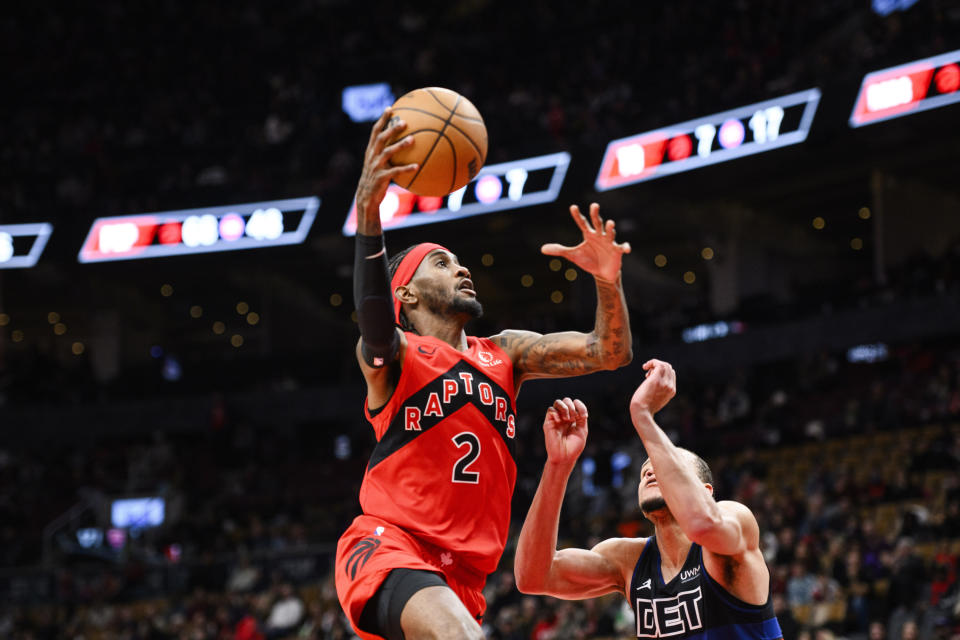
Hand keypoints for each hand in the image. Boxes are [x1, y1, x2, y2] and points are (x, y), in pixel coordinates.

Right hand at [355, 108, 418, 226]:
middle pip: (381, 138)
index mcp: (371, 151)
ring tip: (413, 139)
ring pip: (387, 152)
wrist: (366, 198)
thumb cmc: (377, 179)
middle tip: (404, 122)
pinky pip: (395, 171)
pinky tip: (418, 166)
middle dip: (391, 129)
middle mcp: (372, 157)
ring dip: (400, 145)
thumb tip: (406, 144)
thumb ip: (388, 153)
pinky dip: (406, 168)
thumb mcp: (379, 164)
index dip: (382, 119)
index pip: (375, 131)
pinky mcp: (381, 178)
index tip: (390, 108)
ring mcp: (375, 167)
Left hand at [541, 203, 630, 282]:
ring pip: (610, 233)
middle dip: (596, 214)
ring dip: (610, 229)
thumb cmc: (588, 260)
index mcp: (589, 234)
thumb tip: (542, 249)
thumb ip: (559, 250)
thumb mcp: (573, 255)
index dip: (577, 215)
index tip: (572, 207)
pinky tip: (626, 249)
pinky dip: (625, 247)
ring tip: (610, 223)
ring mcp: (609, 242)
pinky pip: (622, 248)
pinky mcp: (617, 251)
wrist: (602, 273)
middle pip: (597, 222)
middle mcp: (599, 235)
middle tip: (594, 205)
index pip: (582, 222)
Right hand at [542, 397, 588, 465]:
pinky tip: (561, 421)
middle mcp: (564, 417)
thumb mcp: (582, 430)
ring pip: (558, 402)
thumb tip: (578, 406)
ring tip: (567, 418)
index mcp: (573, 419)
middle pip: (566, 401)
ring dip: (565, 407)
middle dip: (572, 407)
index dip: (579, 405)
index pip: (575, 404)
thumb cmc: (574, 446)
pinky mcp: (548, 422)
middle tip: (573, 419)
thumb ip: (581, 417)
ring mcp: (556, 419)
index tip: (583, 416)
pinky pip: (551, 410)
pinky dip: (557, 413)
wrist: (565, 456)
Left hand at [630, 359, 675, 416]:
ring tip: (646, 370)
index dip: (662, 372)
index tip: (650, 376)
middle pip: (669, 368)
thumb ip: (659, 391)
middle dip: (658, 367)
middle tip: (648, 374)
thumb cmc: (645, 408)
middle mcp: (670, 386)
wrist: (642, 412)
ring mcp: (665, 383)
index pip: (671, 374)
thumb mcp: (656, 399)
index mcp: (672, 391)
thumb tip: (653, 383)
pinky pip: (658, 364)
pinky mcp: (656, 380)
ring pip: (665, 365)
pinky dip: (651, 362)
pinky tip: (645, 367)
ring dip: (655, 365)